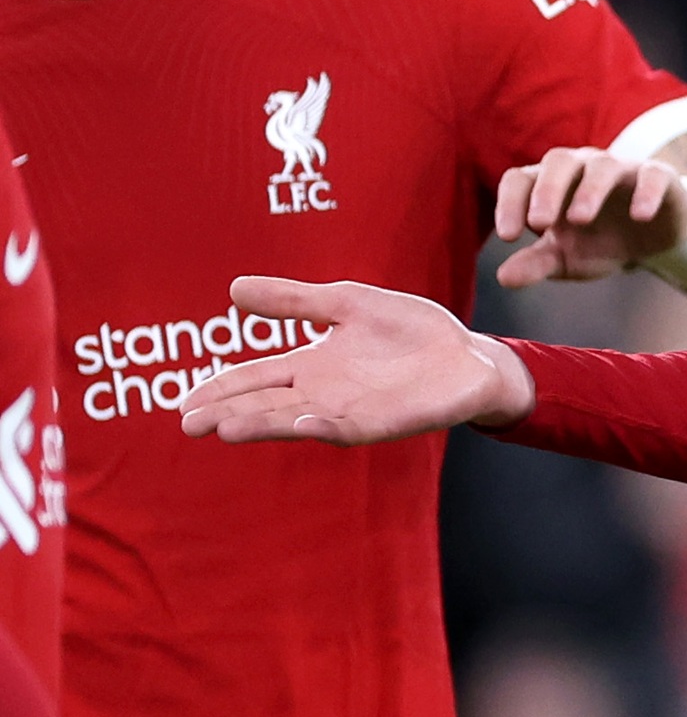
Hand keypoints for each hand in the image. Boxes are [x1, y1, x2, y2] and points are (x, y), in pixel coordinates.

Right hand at [175, 277, 531, 444]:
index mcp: (310, 365)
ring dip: (263, 425)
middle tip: (188, 423)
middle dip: (227, 413)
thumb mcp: (347, 303)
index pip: (253, 377)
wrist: (470, 353)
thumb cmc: (410, 330)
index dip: (220, 388)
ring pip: (296, 421)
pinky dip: (324, 426)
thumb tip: (233, 288)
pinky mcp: (384, 422)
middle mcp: (323, 393)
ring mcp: (351, 411)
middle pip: (264, 405)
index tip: (184, 401)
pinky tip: (303, 422)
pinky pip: (348, 428)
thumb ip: (295, 301)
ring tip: (226, 428)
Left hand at [495, 149, 686, 287]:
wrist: (651, 239)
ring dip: (590, 190)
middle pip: (559, 161)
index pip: (521, 180)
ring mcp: (621, 169)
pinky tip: (641, 216)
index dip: (510, 203)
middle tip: (540, 223)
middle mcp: (582, 167)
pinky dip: (646, 191)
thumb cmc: (599, 242)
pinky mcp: (658, 177)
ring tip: (580, 219)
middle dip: (547, 190)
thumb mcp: (565, 258)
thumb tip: (503, 278)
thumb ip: (536, 264)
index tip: (509, 237)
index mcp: (551, 182)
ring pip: (602, 166)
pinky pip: (652, 175)